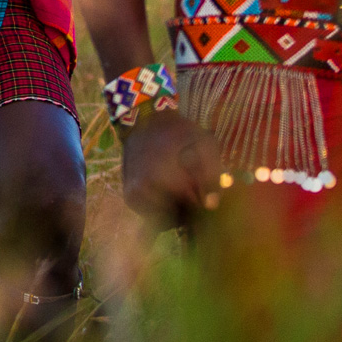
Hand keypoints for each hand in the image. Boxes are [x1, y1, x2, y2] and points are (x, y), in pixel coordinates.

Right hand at [118, 112, 226, 230]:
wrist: (143, 122)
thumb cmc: (178, 132)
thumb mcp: (204, 143)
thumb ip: (212, 174)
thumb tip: (211, 205)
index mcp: (167, 179)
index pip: (195, 208)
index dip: (204, 200)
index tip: (205, 187)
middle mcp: (147, 192)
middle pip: (180, 218)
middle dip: (190, 208)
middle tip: (192, 188)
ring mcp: (136, 197)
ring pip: (165, 220)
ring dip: (175, 211)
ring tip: (177, 188)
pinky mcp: (130, 198)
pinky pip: (151, 215)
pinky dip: (161, 209)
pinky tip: (165, 192)